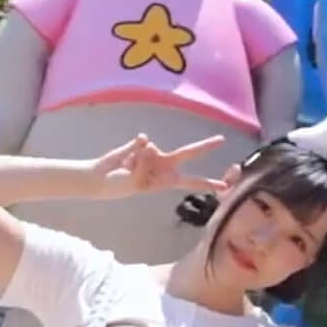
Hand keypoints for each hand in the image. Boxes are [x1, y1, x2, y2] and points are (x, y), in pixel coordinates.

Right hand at [86, 133, 229, 198]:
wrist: (100, 177)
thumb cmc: (120, 185)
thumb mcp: (136, 183)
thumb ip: (146, 165)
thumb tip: (151, 144)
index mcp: (167, 180)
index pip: (192, 182)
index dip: (208, 184)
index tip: (226, 187)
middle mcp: (164, 165)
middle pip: (188, 153)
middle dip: (205, 146)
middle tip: (222, 139)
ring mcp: (153, 153)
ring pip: (153, 150)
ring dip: (139, 159)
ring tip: (127, 167)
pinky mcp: (141, 144)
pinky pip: (142, 141)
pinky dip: (134, 148)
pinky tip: (127, 154)